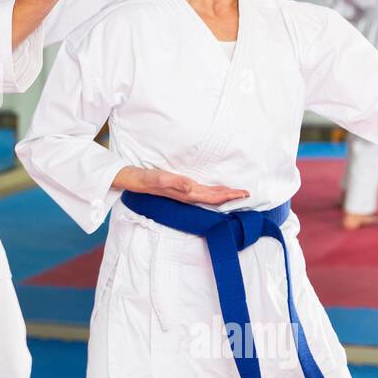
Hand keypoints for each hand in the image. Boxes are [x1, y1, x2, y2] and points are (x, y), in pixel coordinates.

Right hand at [114, 166, 248, 205]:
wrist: (130, 180)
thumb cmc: (144, 178)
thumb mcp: (157, 178)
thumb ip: (173, 182)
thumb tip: (191, 187)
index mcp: (186, 193)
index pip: (212, 196)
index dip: (228, 195)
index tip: (243, 193)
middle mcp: (187, 195)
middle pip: (214, 198)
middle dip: (230, 196)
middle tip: (247, 193)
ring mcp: (183, 194)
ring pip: (208, 196)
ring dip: (223, 195)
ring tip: (235, 193)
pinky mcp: (180, 189)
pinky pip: (202, 193)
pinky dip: (212, 192)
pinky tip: (214, 191)